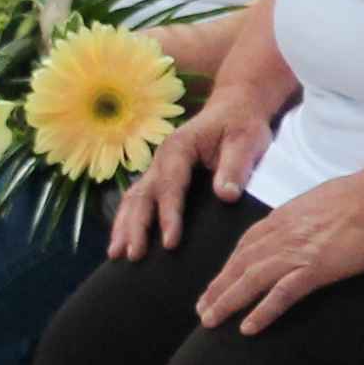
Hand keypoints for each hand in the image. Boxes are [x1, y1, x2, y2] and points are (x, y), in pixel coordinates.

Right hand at [112, 79, 271, 258]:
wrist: (235, 109)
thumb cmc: (241, 125)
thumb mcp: (246, 141)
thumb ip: (236, 167)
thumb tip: (227, 196)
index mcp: (180, 147)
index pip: (171, 185)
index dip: (169, 215)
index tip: (171, 243)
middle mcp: (162, 159)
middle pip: (143, 194)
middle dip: (135, 226)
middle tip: (133, 255)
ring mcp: (158, 169)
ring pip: (134, 199)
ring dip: (124, 226)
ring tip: (117, 254)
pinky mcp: (161, 178)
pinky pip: (139, 201)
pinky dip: (128, 221)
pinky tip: (123, 243)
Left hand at [195, 170, 363, 331]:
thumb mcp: (322, 201)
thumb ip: (306, 216)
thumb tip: (305, 226)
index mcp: (285, 217)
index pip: (247, 244)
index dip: (228, 266)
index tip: (217, 282)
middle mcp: (283, 233)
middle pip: (240, 263)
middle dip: (218, 287)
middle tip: (202, 310)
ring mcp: (297, 251)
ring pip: (251, 279)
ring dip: (227, 301)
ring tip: (211, 321)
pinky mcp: (315, 267)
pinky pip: (281, 294)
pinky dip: (262, 311)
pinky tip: (248, 328)